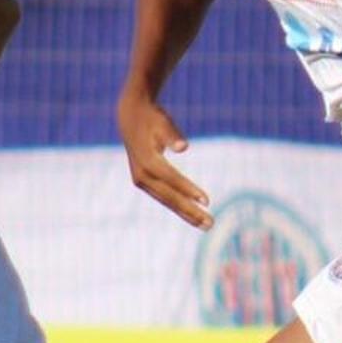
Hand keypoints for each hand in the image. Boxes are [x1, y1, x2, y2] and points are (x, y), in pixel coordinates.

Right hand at [120, 95, 211, 226]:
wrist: (130, 117)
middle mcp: (142, 175)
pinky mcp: (144, 182)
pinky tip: (192, 216)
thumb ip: (172, 135)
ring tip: (206, 225)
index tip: (207, 201)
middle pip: (169, 197)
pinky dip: (178, 207)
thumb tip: (183, 147)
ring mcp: (141, 180)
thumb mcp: (162, 122)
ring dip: (186, 214)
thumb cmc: (152, 118)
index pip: (172, 179)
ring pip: (167, 201)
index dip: (189, 190)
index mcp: (147, 161)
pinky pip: (164, 197)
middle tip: (210, 224)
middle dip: (190, 211)